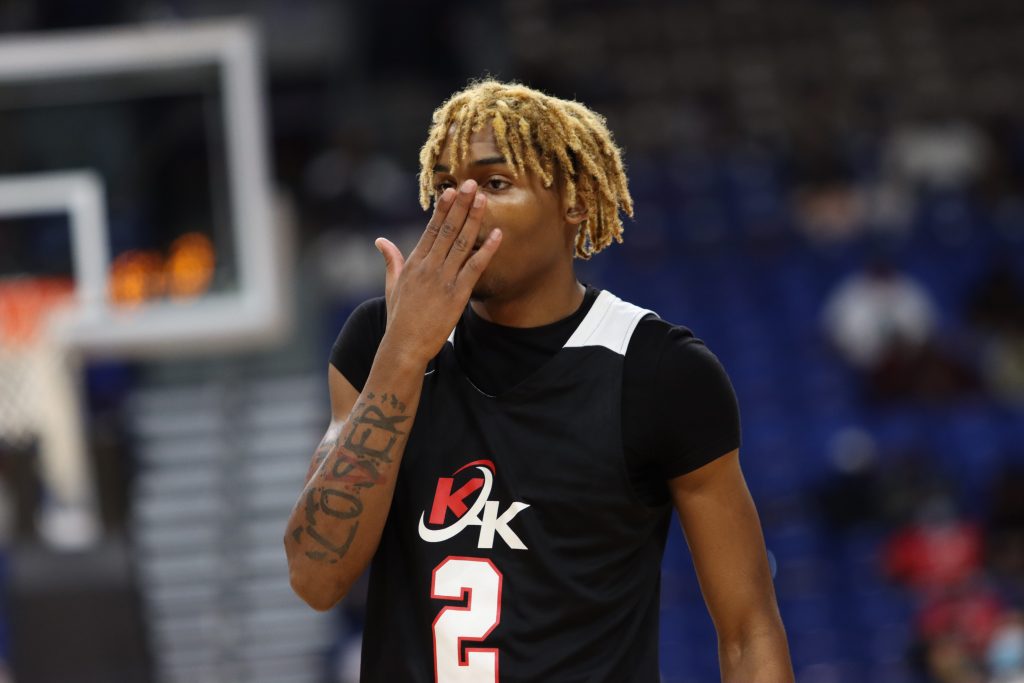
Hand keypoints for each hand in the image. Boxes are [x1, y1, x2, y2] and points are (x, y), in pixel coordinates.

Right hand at [374, 179, 501, 365]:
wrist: (404, 345)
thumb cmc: (399, 318)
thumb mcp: (392, 286)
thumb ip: (391, 261)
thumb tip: (381, 241)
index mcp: (415, 263)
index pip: (431, 229)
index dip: (443, 209)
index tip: (451, 190)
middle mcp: (429, 266)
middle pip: (448, 229)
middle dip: (461, 205)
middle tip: (471, 184)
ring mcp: (444, 279)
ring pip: (462, 242)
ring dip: (474, 219)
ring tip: (483, 199)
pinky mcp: (458, 294)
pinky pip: (475, 267)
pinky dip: (487, 250)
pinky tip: (498, 234)